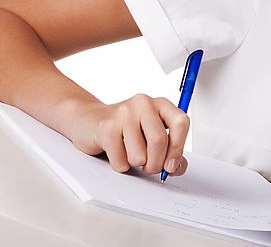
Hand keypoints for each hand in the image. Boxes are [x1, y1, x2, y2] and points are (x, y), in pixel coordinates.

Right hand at [66, 94, 189, 176]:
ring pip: (139, 156)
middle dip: (156, 164)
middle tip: (149, 167)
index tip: (172, 165)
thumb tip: (176, 167)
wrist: (90, 120)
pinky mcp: (106, 127)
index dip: (178, 148)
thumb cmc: (126, 130)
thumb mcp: (152, 136)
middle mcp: (144, 104)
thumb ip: (171, 151)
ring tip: (130, 154)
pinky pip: (120, 161)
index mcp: (161, 104)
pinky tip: (117, 153)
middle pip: (159, 141)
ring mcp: (124, 113)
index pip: (181, 123)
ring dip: (136, 165)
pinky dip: (120, 165)